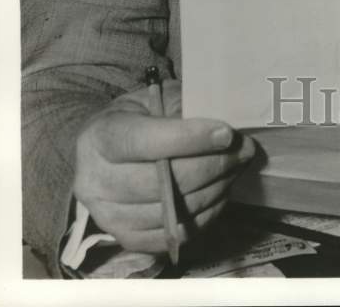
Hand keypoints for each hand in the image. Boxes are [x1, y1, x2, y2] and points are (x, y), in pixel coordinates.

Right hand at [73, 79, 254, 253]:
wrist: (109, 153)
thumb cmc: (139, 118)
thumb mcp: (156, 99)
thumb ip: (183, 109)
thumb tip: (226, 131)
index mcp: (100, 136)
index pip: (144, 141)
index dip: (189, 139)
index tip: (226, 133)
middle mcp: (96, 181)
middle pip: (163, 181)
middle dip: (213, 165)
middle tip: (244, 150)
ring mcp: (109, 216)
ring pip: (173, 211)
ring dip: (216, 189)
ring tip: (236, 168)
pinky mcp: (128, 240)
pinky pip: (175, 234)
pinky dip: (205, 214)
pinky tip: (220, 191)